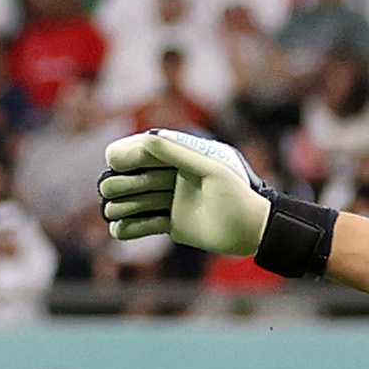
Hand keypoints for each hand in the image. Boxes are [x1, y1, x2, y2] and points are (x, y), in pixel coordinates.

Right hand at [97, 129, 273, 254]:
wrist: (253, 230)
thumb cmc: (238, 194)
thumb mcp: (212, 169)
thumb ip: (180, 153)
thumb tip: (147, 138)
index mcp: (179, 156)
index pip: (137, 150)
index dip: (123, 157)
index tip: (115, 165)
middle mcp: (170, 176)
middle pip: (129, 178)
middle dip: (122, 185)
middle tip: (120, 194)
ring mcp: (169, 201)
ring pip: (132, 202)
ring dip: (122, 207)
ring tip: (119, 212)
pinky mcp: (171, 224)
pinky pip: (141, 226)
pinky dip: (128, 228)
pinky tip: (120, 230)